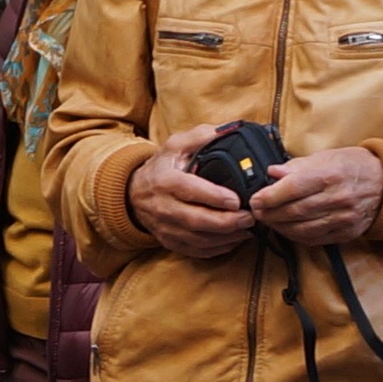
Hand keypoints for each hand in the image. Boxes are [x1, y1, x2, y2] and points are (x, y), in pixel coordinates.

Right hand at [130, 123, 257, 262]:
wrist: (133, 193)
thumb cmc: (161, 168)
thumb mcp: (175, 146)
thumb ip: (201, 136)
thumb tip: (229, 130)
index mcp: (165, 180)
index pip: (190, 189)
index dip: (214, 196)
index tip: (236, 199)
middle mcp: (163, 206)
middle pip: (196, 219)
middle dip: (226, 222)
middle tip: (249, 218)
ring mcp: (165, 227)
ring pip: (198, 239)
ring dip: (225, 238)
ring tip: (247, 230)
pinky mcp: (169, 241)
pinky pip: (195, 251)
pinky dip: (216, 249)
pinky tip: (233, 241)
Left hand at [248, 142, 382, 246]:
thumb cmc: (354, 166)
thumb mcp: (327, 157)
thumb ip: (297, 167)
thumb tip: (272, 173)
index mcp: (330, 175)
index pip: (292, 188)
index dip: (269, 196)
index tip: (255, 199)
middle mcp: (337, 198)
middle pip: (294, 211)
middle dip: (270, 213)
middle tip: (257, 212)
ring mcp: (343, 218)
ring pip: (302, 228)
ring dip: (280, 227)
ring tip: (268, 221)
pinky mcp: (346, 233)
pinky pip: (315, 239)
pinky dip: (296, 236)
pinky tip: (286, 229)